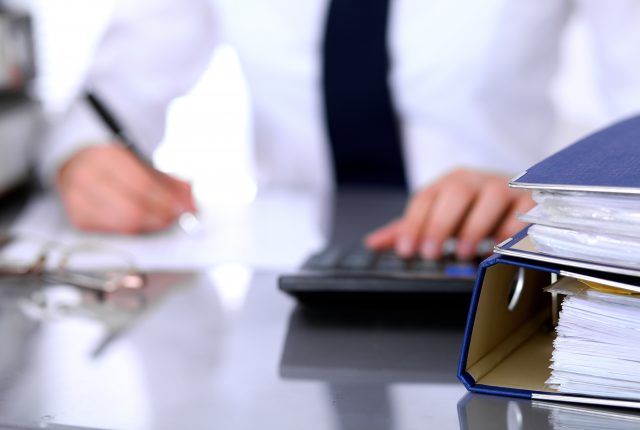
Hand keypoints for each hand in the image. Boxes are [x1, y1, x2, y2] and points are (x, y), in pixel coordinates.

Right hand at [56, 144, 195, 233]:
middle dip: (162, 216)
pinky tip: (143, 223)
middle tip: (177, 217)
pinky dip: (134, 230)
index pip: (143, 184)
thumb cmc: (113, 163)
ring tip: (164, 220)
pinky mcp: (78, 218)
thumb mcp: (139, 162)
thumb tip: (190, 202)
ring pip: (124, 223)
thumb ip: (167, 181)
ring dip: (151, 225)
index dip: (168, 200)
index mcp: (106, 157)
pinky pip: (113, 231)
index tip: (186, 207)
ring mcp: (78, 199)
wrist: (76, 163)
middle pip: (134, 208)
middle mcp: (87, 177)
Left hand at [365, 168, 533, 259]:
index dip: (413, 224)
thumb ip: (409, 229)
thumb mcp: (438, 216)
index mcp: (449, 182)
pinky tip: (497, 249)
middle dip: (440, 224)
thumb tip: (372, 242)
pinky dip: (509, 231)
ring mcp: (504, 187)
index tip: (405, 250)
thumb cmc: (470, 209)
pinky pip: (522, 211)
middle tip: (429, 253)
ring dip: (475, 226)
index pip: (425, 198)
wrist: (516, 194)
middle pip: (456, 192)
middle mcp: (475, 180)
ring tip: (462, 252)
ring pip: (491, 197)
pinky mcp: (528, 201)